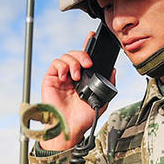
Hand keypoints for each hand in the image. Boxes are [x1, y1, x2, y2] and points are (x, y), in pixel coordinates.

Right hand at [40, 30, 113, 151]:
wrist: (70, 126)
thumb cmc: (83, 117)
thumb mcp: (102, 99)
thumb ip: (108, 84)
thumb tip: (113, 70)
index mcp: (83, 78)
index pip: (84, 58)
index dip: (87, 46)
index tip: (92, 37)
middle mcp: (71, 76)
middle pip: (75, 54)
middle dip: (83, 54)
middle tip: (88, 64)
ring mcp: (61, 77)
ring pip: (66, 57)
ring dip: (73, 62)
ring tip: (77, 76)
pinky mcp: (50, 79)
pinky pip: (55, 64)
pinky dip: (62, 66)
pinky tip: (67, 76)